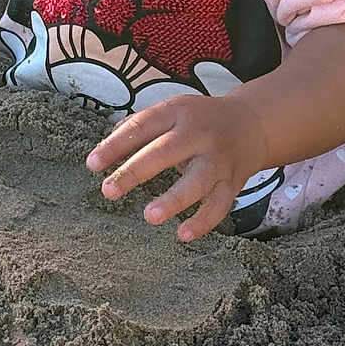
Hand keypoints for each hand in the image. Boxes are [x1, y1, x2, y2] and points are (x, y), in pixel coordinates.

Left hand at [86, 90, 271, 241]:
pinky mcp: (232, 182)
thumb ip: (139, 127)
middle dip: (135, 172)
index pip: (142, 126)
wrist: (252, 123)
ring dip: (174, 198)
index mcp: (177, 112)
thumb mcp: (171, 110)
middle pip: (165, 152)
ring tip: (150, 216)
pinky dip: (204, 221)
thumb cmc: (199, 120)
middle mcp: (199, 134)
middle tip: (108, 191)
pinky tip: (183, 234)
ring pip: (197, 181)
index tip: (92, 164)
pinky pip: (220, 204)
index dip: (116, 144)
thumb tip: (104, 149)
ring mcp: (217, 159)